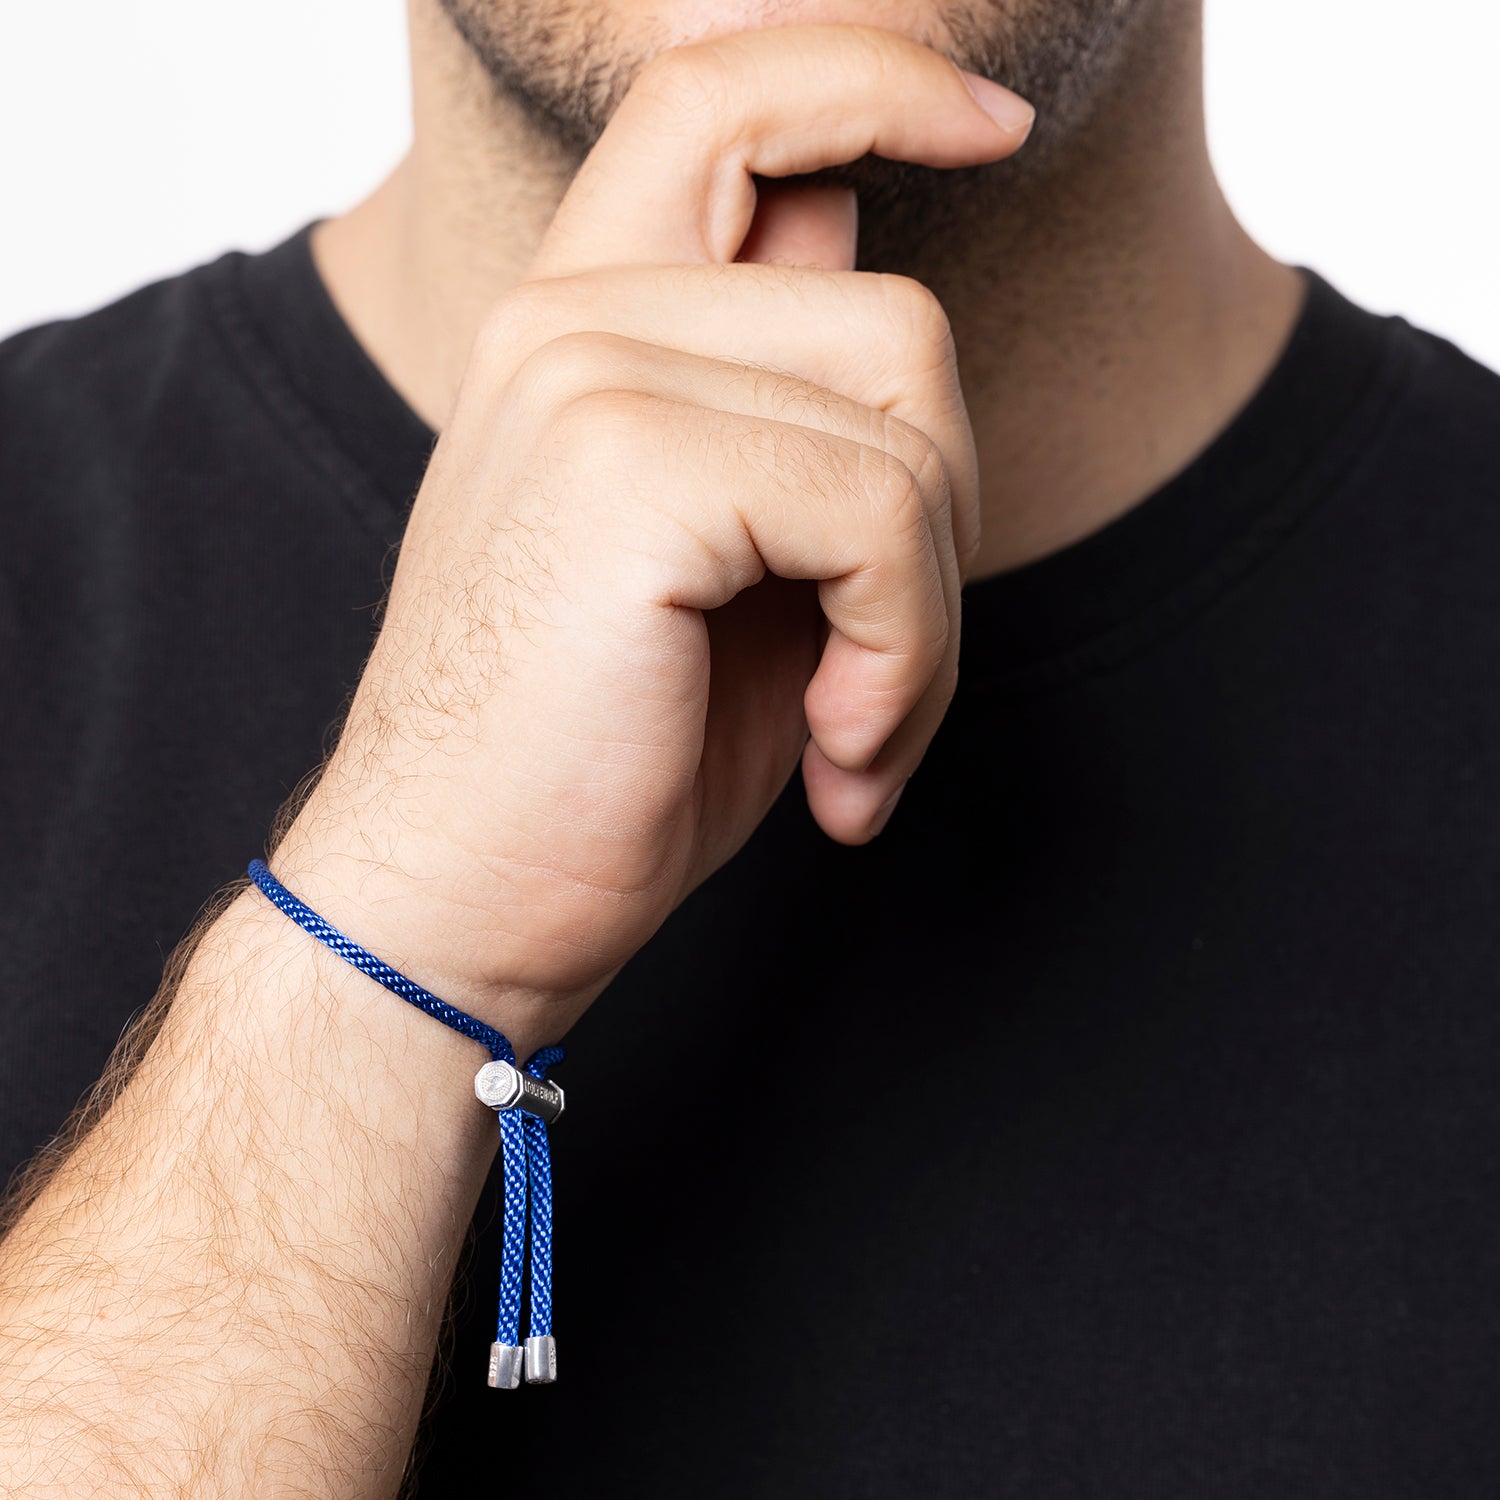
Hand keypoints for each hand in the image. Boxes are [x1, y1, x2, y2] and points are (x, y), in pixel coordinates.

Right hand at [274, 25, 1033, 1052]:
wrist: (455, 904)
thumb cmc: (598, 762)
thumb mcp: (721, 569)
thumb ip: (781, 406)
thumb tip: (868, 255)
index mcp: (580, 327)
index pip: (724, 97)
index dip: (868, 73)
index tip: (989, 121)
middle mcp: (571, 319)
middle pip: (893, 315)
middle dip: (937, 518)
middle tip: (877, 680)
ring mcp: (590, 372)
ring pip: (909, 412)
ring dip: (922, 610)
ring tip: (847, 733)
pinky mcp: (628, 463)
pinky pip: (881, 512)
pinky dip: (901, 652)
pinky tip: (830, 756)